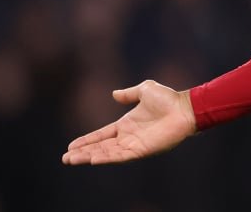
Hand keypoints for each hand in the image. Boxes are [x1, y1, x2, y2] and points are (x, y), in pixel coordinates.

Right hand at [62, 80, 196, 164]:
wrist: (185, 107)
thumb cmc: (168, 99)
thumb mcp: (145, 90)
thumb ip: (129, 93)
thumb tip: (114, 93)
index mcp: (126, 124)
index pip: (101, 135)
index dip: (86, 140)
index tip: (70, 146)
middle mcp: (128, 136)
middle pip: (100, 147)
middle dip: (83, 153)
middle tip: (65, 158)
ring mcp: (134, 144)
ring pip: (107, 153)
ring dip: (89, 157)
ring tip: (72, 160)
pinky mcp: (142, 150)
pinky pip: (121, 156)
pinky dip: (107, 158)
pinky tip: (93, 159)